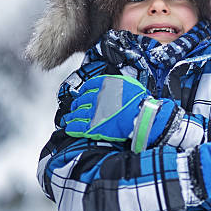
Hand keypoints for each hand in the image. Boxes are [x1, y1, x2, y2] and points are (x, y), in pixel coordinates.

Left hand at [63, 75, 182, 151]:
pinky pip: (77, 126)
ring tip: (68, 119)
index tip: (82, 94)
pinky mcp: (93, 126)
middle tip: (75, 107)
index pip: (89, 85)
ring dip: (71, 116)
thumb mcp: (129, 84)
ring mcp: (93, 112)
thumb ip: (117, 83)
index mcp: (105, 85)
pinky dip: (72, 127)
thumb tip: (114, 84)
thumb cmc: (139, 101)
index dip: (84, 91)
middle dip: (76, 104)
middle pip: (81, 100)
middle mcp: (96, 97)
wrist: (142, 116)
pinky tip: (69, 128)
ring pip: (76, 113)